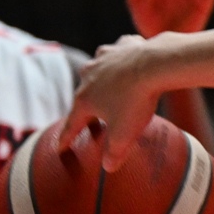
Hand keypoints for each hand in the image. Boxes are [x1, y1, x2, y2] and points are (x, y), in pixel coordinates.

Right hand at [71, 35, 170, 168]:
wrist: (154, 64)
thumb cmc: (136, 101)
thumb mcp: (124, 134)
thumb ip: (114, 153)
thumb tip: (109, 168)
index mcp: (84, 100)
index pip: (71, 124)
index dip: (66, 138)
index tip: (59, 148)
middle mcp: (88, 77)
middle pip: (84, 95)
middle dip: (86, 106)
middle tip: (89, 116)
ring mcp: (105, 58)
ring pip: (98, 68)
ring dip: (101, 76)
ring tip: (107, 83)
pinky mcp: (124, 45)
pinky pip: (120, 50)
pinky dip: (123, 55)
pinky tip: (128, 56)